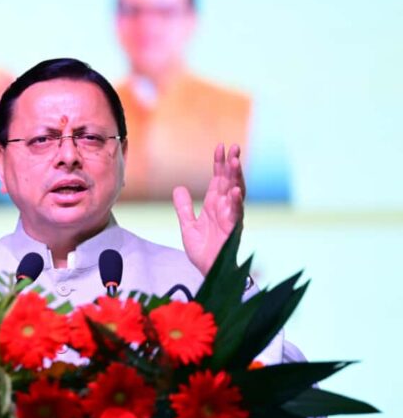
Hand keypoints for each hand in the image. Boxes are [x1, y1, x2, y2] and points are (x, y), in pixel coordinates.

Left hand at [172, 143, 245, 275]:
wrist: (207, 269)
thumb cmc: (203, 250)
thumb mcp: (188, 225)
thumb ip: (184, 207)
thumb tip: (179, 188)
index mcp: (215, 205)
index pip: (218, 179)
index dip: (219, 164)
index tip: (220, 147)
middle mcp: (225, 208)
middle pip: (230, 181)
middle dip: (231, 164)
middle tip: (234, 147)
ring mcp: (230, 217)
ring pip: (236, 193)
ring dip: (236, 178)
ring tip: (235, 162)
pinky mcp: (233, 230)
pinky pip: (237, 214)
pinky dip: (237, 202)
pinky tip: (236, 191)